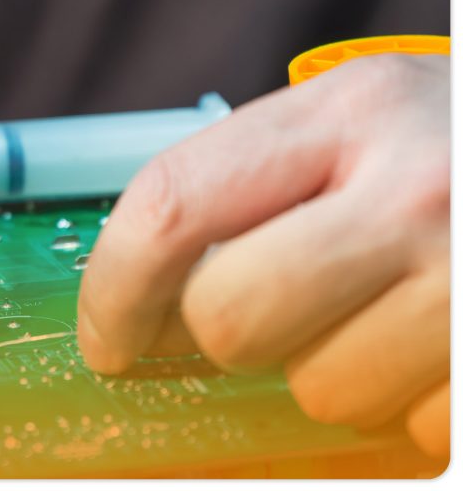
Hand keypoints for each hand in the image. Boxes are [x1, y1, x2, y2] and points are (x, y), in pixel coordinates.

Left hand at [77, 54, 448, 456]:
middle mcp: (421, 187)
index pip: (170, 205)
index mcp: (355, 108)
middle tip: (269, 318)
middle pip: (229, 315)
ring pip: (321, 390)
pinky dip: (417, 404)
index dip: (114, 289)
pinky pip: (413, 427)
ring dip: (340, 371)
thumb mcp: (377, 122)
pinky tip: (450, 345)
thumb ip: (268, 183)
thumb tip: (144, 290)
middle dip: (227, 338)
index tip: (108, 338)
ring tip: (405, 315)